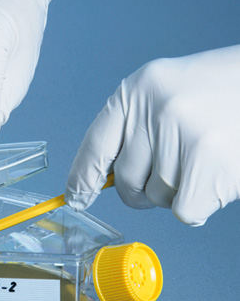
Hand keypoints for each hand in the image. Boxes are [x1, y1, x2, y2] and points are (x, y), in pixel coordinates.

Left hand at [66, 45, 239, 225]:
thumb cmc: (224, 94)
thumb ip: (136, 129)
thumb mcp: (169, 96)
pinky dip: (199, 203)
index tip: (76, 199)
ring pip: (157, 198)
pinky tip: (217, 177)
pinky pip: (183, 210)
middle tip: (174, 172)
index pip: (95, 145)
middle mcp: (154, 109)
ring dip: (178, 193)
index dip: (82, 179)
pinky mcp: (208, 162)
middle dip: (143, 191)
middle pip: (125, 181)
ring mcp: (181, 134)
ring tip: (206, 160)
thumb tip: (102, 180)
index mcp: (138, 90)